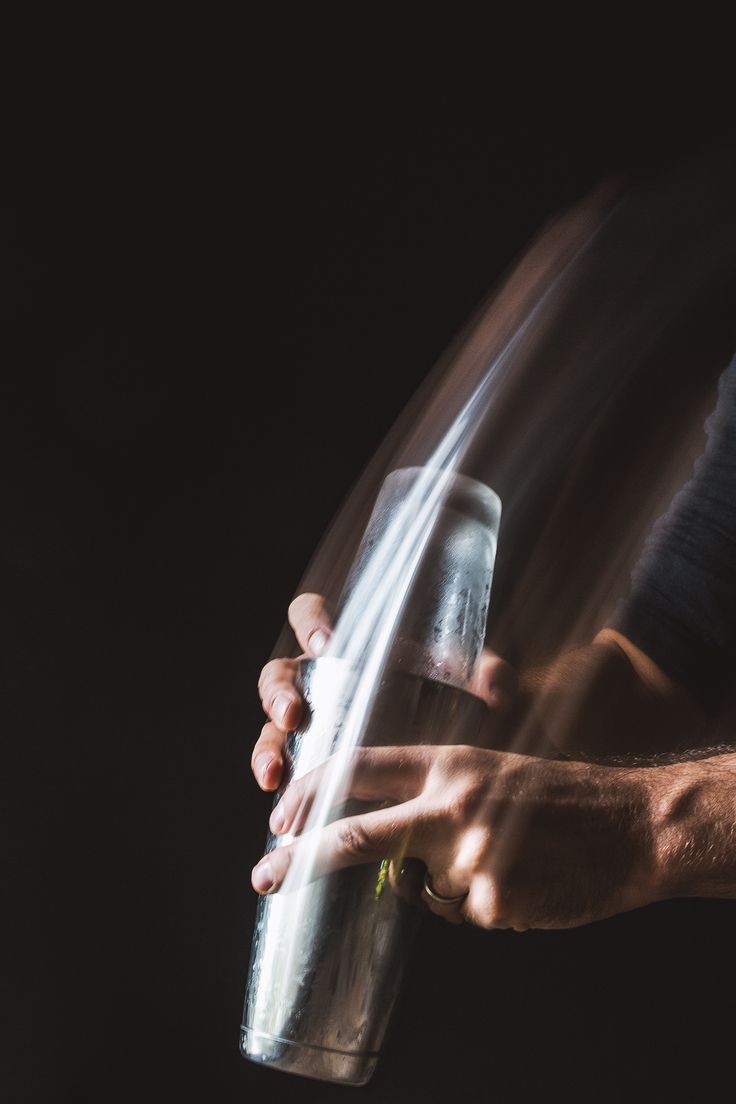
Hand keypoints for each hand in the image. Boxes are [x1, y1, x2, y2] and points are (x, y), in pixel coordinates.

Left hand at [251, 742, 660, 930]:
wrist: (630, 825)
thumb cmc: (557, 797)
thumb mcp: (489, 770)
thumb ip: (431, 795)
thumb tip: (377, 845)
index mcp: (449, 762)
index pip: (360, 768)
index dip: (309, 791)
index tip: (277, 818)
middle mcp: (453, 805)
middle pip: (358, 835)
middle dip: (302, 860)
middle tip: (265, 878)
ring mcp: (471, 858)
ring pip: (421, 886)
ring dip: (447, 883)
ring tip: (504, 859)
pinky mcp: (492, 905)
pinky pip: (460, 912)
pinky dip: (481, 904)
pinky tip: (522, 881)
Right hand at [252, 592, 517, 791]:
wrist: (458, 769)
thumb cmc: (456, 707)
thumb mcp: (474, 686)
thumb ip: (489, 674)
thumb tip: (495, 683)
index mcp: (351, 648)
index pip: (312, 616)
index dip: (311, 621)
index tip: (326, 644)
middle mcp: (320, 684)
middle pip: (279, 675)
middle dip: (279, 693)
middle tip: (293, 714)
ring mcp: (309, 727)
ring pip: (270, 728)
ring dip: (267, 746)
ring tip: (275, 773)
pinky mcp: (309, 768)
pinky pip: (279, 770)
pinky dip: (273, 781)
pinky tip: (276, 799)